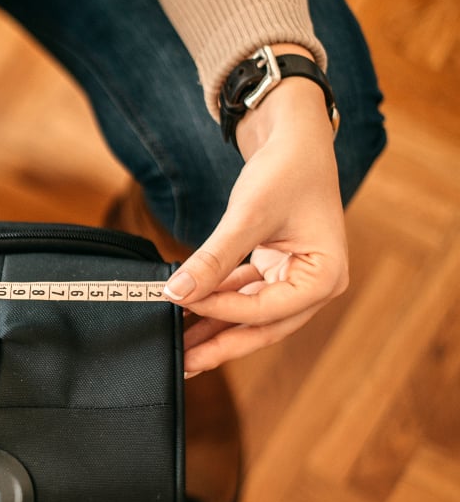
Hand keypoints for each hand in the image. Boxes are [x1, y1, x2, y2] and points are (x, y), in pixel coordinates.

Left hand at [164, 50, 347, 374]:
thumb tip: (176, 292)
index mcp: (325, 277)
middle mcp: (314, 285)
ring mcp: (294, 280)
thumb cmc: (286, 169)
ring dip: (214, 330)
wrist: (292, 137)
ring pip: (249, 317)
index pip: (266, 310)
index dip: (221, 311)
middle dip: (220, 345)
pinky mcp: (273, 271)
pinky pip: (242, 297)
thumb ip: (213, 258)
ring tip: (179, 348)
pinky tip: (188, 314)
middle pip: (261, 327)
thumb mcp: (249, 214)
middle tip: (183, 365)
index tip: (181, 303)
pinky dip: (216, 304)